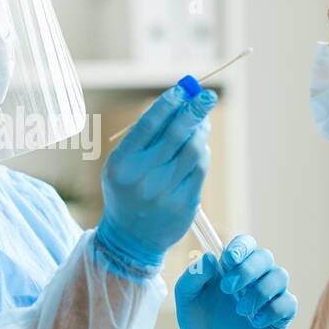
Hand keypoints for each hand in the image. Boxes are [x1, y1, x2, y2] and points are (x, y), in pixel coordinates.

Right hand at [96, 85, 215, 268]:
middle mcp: (143, 179)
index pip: (148, 126)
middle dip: (194, 111)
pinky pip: (200, 170)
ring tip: (201, 123)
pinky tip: (199, 147)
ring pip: (193, 151)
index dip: (168, 104)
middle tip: (207, 96)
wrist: (130, 238)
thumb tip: (181, 103)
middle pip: (175, 135)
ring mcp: (165, 193)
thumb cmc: (127, 190)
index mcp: (122, 164)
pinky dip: (202, 153)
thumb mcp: (123, 164)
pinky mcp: (184, 205)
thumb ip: (145, 137)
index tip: (183, 90)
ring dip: (201, 132)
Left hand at [175, 234, 296, 328]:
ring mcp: (269, 294)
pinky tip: (255, 322)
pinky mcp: (279, 315)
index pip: (246, 244)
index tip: (229, 259)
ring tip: (240, 310)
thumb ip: (193, 277)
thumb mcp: (186, 298)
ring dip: (260, 291)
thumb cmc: (197, 319)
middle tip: (228, 289)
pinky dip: (273, 310)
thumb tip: (210, 257)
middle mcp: (254, 276)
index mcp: (233, 266)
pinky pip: (288, 302)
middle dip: (248, 270)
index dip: (241, 247)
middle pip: (265, 256)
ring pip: (280, 276)